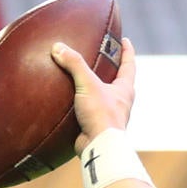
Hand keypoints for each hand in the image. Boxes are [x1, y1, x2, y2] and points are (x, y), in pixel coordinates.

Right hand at [50, 36, 137, 155]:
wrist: (99, 147)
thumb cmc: (101, 115)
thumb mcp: (88, 84)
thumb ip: (74, 64)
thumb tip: (58, 47)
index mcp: (124, 90)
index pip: (129, 65)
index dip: (127, 51)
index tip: (125, 40)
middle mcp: (119, 102)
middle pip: (118, 81)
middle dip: (111, 69)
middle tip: (102, 56)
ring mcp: (108, 115)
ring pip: (102, 97)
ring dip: (93, 87)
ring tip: (80, 76)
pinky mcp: (95, 126)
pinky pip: (87, 110)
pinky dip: (79, 103)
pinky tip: (67, 100)